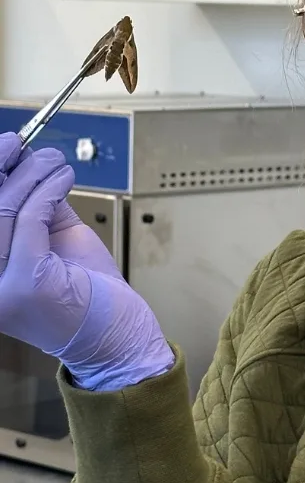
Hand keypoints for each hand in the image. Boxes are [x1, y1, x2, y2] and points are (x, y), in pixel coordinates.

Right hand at [0, 132, 173, 389]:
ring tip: (55, 163)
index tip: (2, 146)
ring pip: (3, 208)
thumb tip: (22, 162)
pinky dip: (49, 189)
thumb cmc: (85, 296)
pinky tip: (63, 176)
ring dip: (33, 173)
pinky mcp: (26, 285)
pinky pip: (31, 219)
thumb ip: (32, 210)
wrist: (115, 340)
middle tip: (21, 142)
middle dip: (0, 165)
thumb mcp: (50, 243)